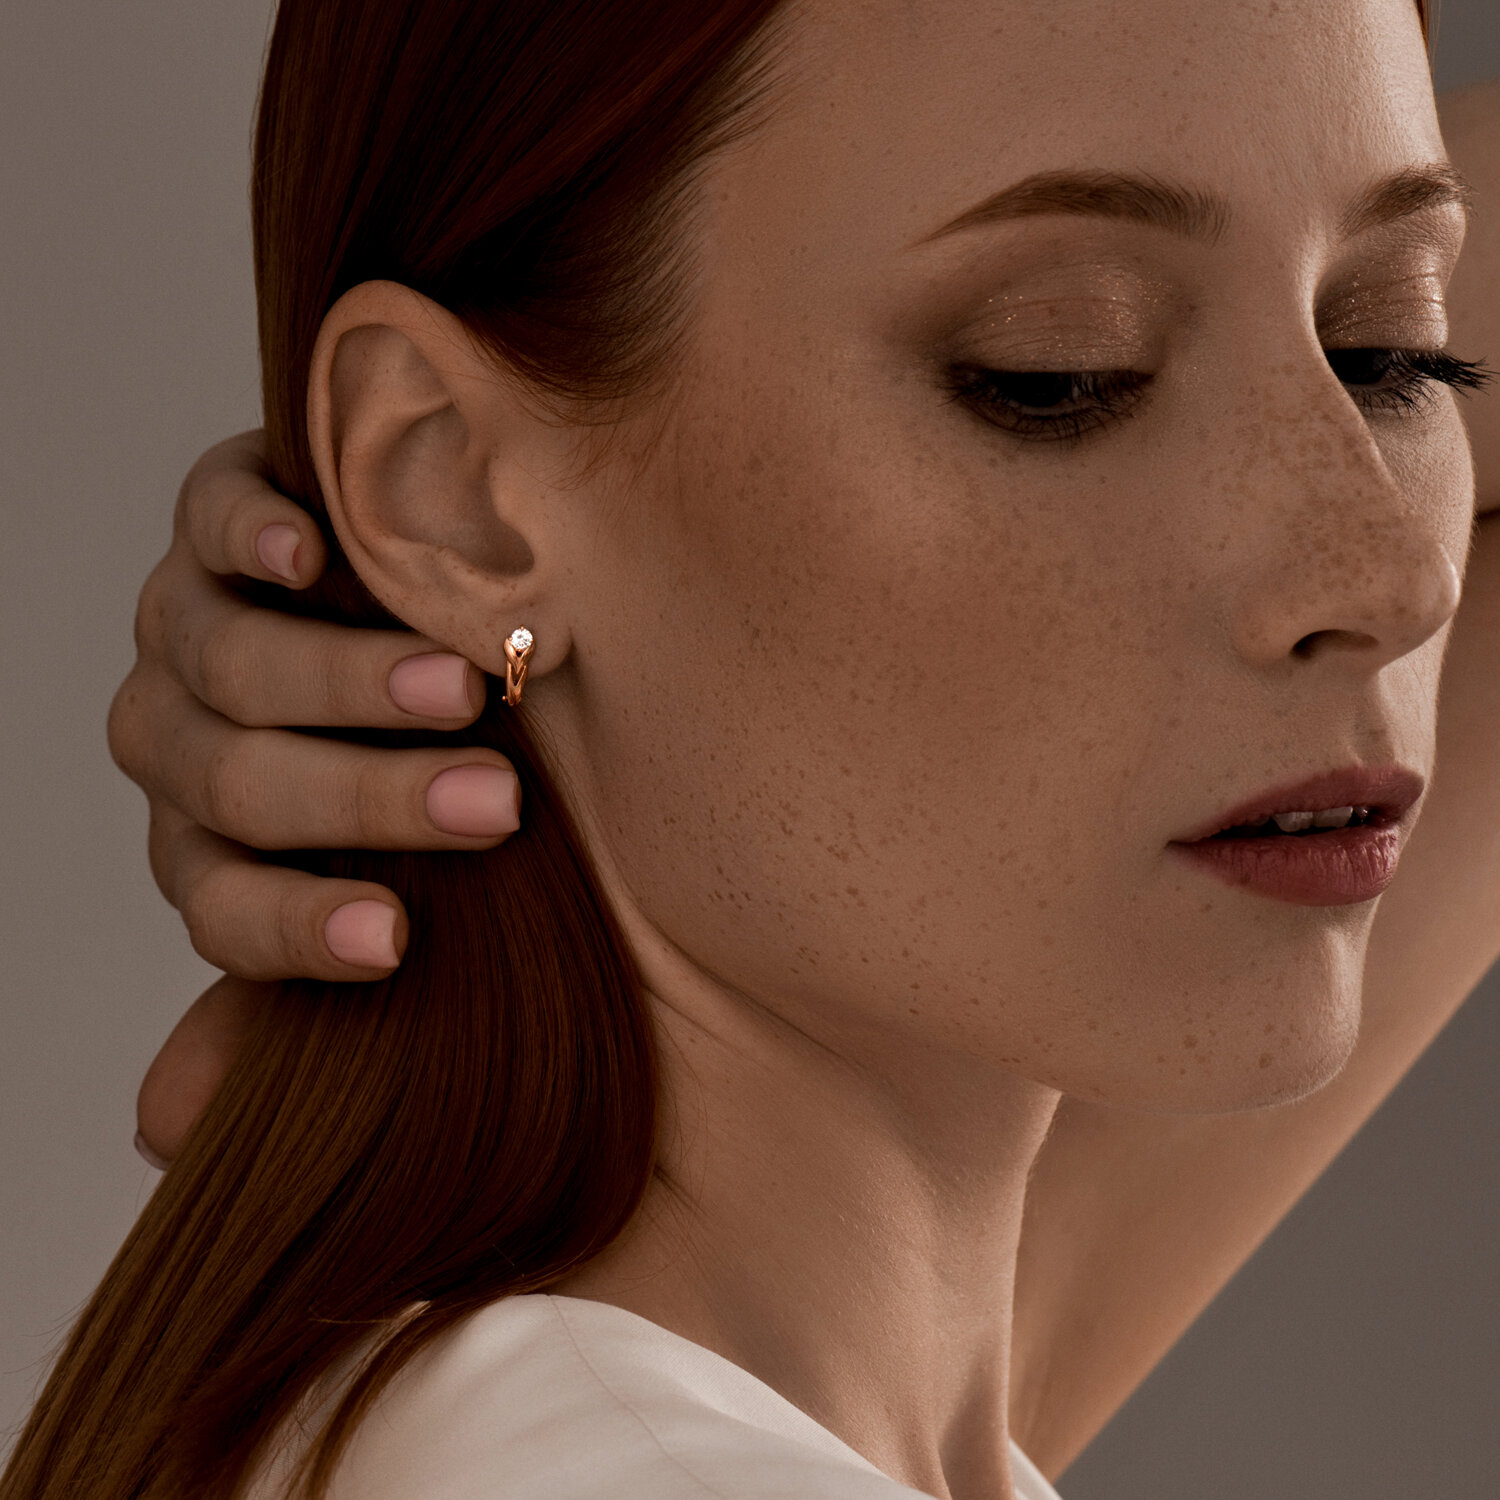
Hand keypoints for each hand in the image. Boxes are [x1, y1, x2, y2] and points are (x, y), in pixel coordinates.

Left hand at [110, 430, 522, 1161]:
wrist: (416, 604)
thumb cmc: (420, 761)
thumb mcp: (393, 872)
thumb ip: (302, 963)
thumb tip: (160, 1128)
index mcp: (216, 849)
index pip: (231, 908)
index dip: (304, 930)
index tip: (401, 941)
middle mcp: (185, 746)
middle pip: (243, 784)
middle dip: (371, 801)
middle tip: (494, 804)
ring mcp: (189, 627)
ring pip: (230, 666)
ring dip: (346, 687)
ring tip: (456, 689)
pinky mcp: (216, 521)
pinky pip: (209, 524)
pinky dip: (250, 540)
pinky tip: (308, 554)